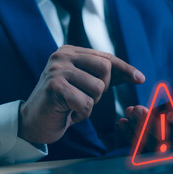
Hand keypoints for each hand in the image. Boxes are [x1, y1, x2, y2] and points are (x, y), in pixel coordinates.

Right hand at [19, 45, 144, 143]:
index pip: (105, 57)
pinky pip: (86, 103)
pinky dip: (82, 114)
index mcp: (70, 51)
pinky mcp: (55, 87)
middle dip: (102, 90)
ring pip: (98, 88)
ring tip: (74, 106)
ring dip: (90, 104)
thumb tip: (136, 75)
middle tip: (86, 98)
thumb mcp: (82, 84)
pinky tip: (68, 113)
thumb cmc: (60, 103)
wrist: (32, 122)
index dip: (125, 68)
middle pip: (105, 69)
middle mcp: (62, 56)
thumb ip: (103, 76)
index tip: (140, 79)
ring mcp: (57, 70)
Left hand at [118, 88, 172, 148]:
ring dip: (138, 128)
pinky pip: (139, 146)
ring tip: (130, 112)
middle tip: (139, 110)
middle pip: (168, 138)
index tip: (170, 114)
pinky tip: (122, 123)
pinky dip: (129, 135)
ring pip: (151, 143)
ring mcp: (168, 151)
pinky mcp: (152, 152)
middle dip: (151, 124)